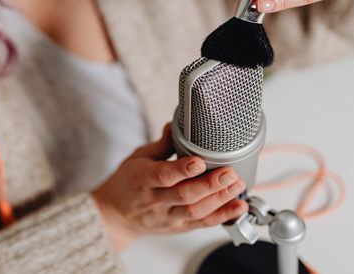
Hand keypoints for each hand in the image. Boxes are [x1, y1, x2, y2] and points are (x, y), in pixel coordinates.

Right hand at [91, 123, 247, 251]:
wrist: (115, 215)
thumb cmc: (127, 183)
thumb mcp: (137, 158)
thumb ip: (160, 145)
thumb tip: (175, 125)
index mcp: (142, 179)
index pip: (163, 175)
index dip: (183, 169)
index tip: (200, 161)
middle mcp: (154, 201)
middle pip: (184, 195)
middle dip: (210, 185)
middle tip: (230, 173)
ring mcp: (166, 216)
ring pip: (195, 212)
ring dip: (220, 200)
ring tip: (237, 186)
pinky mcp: (177, 228)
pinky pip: (201, 224)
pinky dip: (222, 216)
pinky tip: (238, 206)